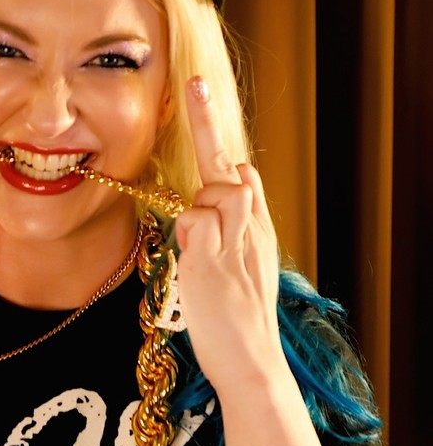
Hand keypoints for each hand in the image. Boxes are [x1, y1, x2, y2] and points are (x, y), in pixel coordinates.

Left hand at [174, 76, 284, 396]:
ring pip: (217, 189)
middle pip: (230, 169)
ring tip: (199, 249)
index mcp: (257, 233)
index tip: (199, 91)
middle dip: (209, 122)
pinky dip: (189, 233)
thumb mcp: (235, 275)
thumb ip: (221, 239)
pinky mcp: (217, 260)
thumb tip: (201, 212)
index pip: (242, 174)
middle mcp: (253, 230)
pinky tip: (195, 260)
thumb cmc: (236, 326)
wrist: (252, 363)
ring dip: (199, 206)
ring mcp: (238, 243)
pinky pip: (196, 220)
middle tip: (195, 82)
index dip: (219, 136)